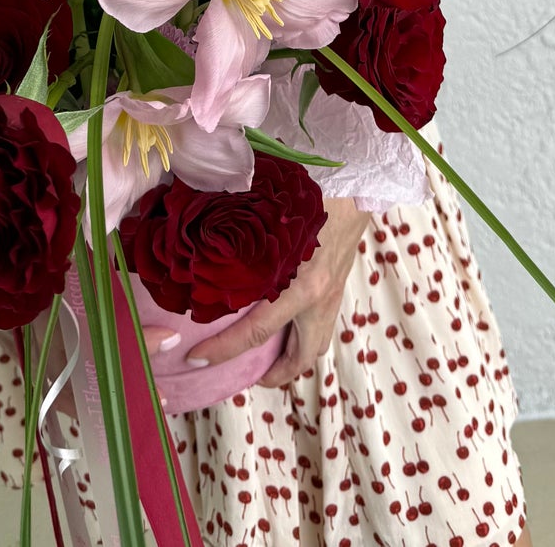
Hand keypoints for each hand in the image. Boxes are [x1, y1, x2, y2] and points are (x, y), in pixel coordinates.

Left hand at [189, 197, 370, 388]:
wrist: (358, 180)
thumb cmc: (313, 192)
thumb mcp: (273, 219)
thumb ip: (242, 241)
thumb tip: (202, 242)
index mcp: (302, 286)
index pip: (255, 333)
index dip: (223, 351)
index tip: (196, 359)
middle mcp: (320, 298)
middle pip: (301, 357)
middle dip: (275, 374)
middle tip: (247, 374)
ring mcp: (333, 292)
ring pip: (317, 342)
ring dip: (293, 355)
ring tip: (266, 355)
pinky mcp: (339, 282)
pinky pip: (321, 319)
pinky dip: (303, 329)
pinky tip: (285, 317)